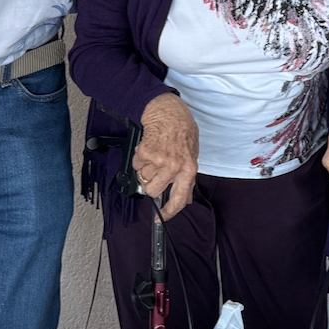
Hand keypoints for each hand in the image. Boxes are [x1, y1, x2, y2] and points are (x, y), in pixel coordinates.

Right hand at [135, 94, 199, 219]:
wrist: (168, 110)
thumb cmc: (182, 129)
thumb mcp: (192, 154)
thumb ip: (188, 178)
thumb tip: (186, 198)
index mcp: (189, 169)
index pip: (179, 199)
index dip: (169, 213)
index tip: (160, 218)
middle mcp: (174, 167)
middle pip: (152, 191)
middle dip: (150, 184)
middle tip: (155, 171)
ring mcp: (159, 160)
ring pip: (143, 178)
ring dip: (145, 168)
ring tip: (155, 154)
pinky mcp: (145, 153)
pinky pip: (136, 165)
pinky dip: (139, 158)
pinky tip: (148, 147)